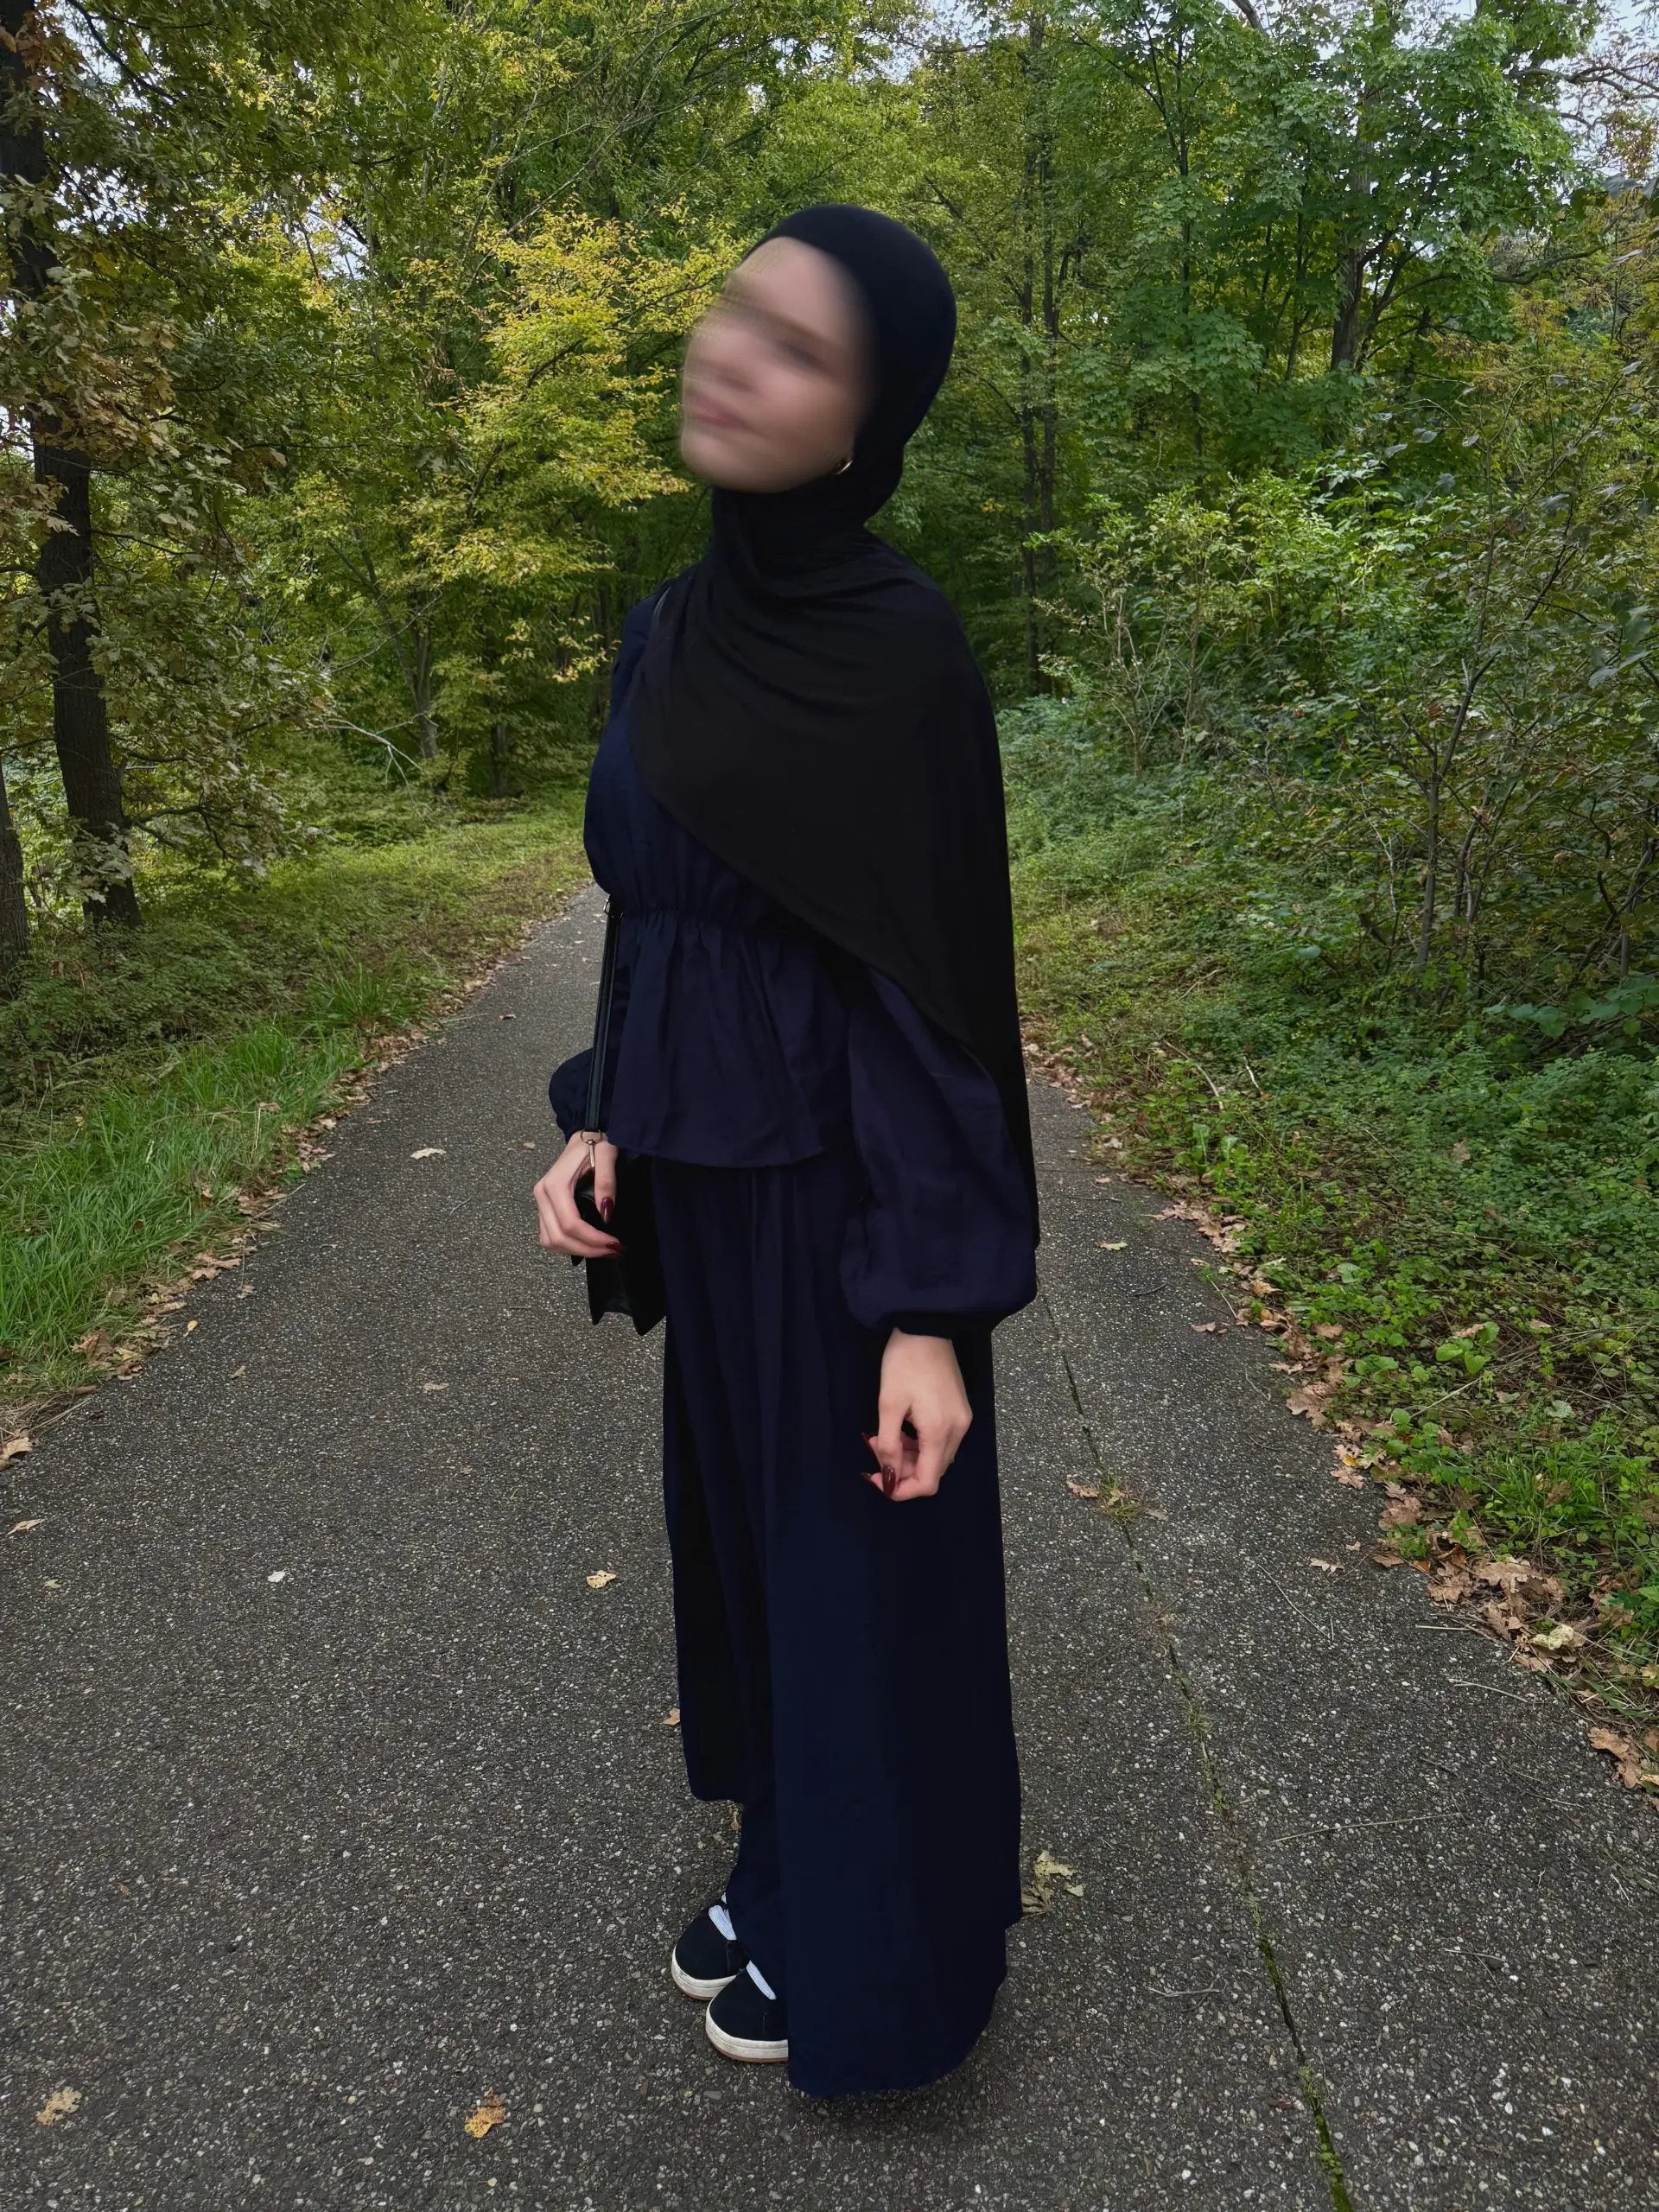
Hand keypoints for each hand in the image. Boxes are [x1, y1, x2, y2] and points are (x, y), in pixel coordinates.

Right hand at [533, 1131, 623, 1258]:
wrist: (585, 1136)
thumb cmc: (596, 1143)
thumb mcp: (607, 1155)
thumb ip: (606, 1182)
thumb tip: (605, 1213)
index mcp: (555, 1184)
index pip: (570, 1223)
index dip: (592, 1239)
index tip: (614, 1244)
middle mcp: (542, 1195)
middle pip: (558, 1237)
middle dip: (586, 1249)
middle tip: (612, 1251)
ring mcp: (541, 1202)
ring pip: (550, 1240)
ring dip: (576, 1251)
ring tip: (602, 1250)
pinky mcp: (544, 1207)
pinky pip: (549, 1235)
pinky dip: (567, 1245)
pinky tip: (588, 1243)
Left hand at [863, 1329, 970, 1501]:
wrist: (927, 1328)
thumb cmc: (904, 1363)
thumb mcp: (889, 1404)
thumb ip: (890, 1444)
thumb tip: (889, 1476)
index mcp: (940, 1432)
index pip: (928, 1482)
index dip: (903, 1490)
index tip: (879, 1480)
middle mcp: (958, 1431)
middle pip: (933, 1471)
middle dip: (903, 1470)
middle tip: (876, 1450)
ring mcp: (962, 1420)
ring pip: (936, 1457)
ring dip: (910, 1456)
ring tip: (884, 1437)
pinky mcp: (960, 1410)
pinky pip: (941, 1440)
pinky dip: (920, 1443)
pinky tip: (903, 1429)